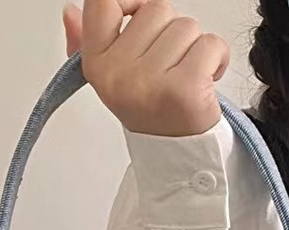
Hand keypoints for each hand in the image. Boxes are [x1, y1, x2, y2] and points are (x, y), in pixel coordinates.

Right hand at [63, 0, 229, 136]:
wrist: (177, 155)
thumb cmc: (151, 110)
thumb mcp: (113, 78)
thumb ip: (89, 40)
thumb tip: (71, 11)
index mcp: (98, 65)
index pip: (103, 2)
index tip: (140, 14)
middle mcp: (120, 73)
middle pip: (156, 8)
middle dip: (171, 31)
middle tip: (170, 66)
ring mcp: (151, 82)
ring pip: (186, 26)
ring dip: (195, 48)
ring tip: (187, 75)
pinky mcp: (185, 90)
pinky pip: (211, 45)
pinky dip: (217, 58)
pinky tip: (207, 79)